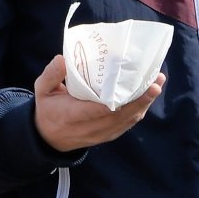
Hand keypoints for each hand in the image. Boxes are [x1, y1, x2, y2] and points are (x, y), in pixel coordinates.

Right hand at [32, 53, 164, 152]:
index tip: (129, 87)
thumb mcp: (42, 91)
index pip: (95, 111)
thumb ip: (50, 75)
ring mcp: (101, 134)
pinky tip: (148, 97)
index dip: (114, 102)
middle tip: (155, 81)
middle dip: (140, 99)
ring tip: (156, 84)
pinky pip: (127, 124)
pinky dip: (139, 110)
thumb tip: (62, 58)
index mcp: (71, 116)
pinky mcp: (109, 135)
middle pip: (119, 115)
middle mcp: (89, 128)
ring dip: (144, 103)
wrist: (49, 139)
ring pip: (127, 120)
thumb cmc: (48, 110)